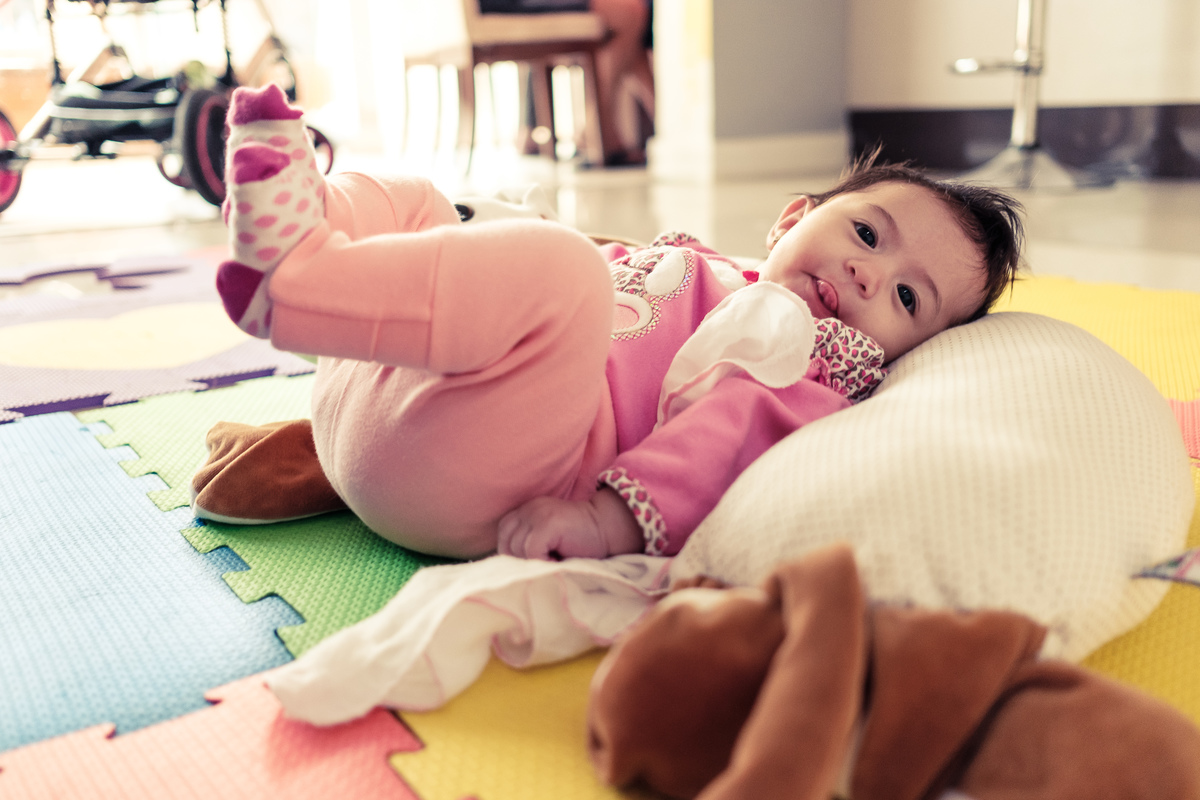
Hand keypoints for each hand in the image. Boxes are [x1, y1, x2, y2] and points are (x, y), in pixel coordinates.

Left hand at [497, 490, 642, 560]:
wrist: (608, 529)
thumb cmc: (580, 542)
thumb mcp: (548, 541)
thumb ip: (528, 547)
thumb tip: (509, 571)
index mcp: (525, 512)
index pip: (503, 537)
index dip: (514, 556)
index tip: (535, 564)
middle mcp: (528, 509)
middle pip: (507, 545)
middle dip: (523, 562)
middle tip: (546, 565)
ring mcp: (537, 514)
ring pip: (517, 550)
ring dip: (535, 563)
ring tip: (555, 562)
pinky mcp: (547, 523)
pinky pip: (531, 550)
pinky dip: (542, 561)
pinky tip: (558, 560)